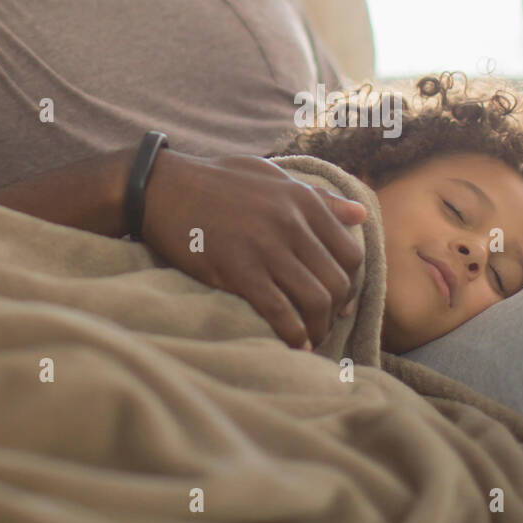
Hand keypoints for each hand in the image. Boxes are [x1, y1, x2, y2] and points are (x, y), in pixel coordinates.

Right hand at [139, 150, 366, 349]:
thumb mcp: (272, 177)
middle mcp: (291, 223)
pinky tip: (295, 344)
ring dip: (319, 326)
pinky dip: (293, 333)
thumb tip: (360, 215)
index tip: (340, 297)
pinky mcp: (238, 269)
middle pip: (337, 280)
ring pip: (315, 299)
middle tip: (326, 321)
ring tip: (312, 337)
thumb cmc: (216, 181)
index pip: (349, 252)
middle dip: (337, 309)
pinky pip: (279, 310)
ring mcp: (266, 247)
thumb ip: (318, 198)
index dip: (351, 281)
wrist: (161, 187)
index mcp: (302, 201)